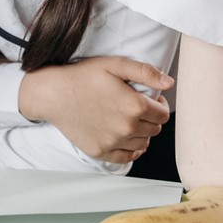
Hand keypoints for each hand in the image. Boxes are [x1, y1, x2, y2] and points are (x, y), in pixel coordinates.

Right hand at [19, 56, 171, 163]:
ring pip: (143, 144)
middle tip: (136, 107)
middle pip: (155, 129)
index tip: (149, 99)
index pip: (163, 114)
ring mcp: (113, 143)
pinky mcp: (100, 152)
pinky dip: (130, 149)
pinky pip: (127, 157)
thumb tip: (169, 83)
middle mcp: (127, 128)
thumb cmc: (83, 77)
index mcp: (135, 106)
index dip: (159, 105)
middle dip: (150, 118)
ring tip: (127, 120)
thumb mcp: (114, 65)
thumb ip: (145, 72)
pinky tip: (123, 137)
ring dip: (141, 133)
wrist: (53, 94)